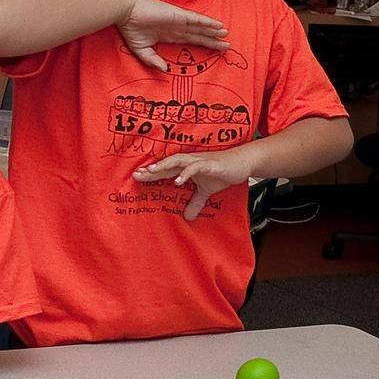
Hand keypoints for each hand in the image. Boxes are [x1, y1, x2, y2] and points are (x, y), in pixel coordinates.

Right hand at [116, 0, 227, 69]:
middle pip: (199, 35)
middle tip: (228, 45)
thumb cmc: (130, 28)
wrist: (124, 12)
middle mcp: (176, 27)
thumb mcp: (142, 50)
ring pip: (200, 27)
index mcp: (169, 35)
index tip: (215, 50)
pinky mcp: (177, 15)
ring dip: (214, 31)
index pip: (191, 40)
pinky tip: (218, 25)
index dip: (204, 45)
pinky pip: (196, 19)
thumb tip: (165, 70)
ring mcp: (178, 20)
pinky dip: (207, 22)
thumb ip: (153, 60)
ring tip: (226, 34)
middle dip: (213, 40)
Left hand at [131, 148, 251, 221]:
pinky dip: (186, 173)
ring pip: (177, 161)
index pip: (166, 171)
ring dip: (164, 166)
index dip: (151, 174)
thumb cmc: (223, 172)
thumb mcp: (207, 191)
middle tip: (136, 175)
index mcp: (187, 167)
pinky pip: (195, 167)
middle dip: (151, 170)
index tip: (137, 178)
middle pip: (166, 165)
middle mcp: (190, 162)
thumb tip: (188, 217)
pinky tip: (178, 181)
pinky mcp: (210, 164)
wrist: (242, 163)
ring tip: (151, 172)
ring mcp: (199, 161)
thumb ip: (196, 202)